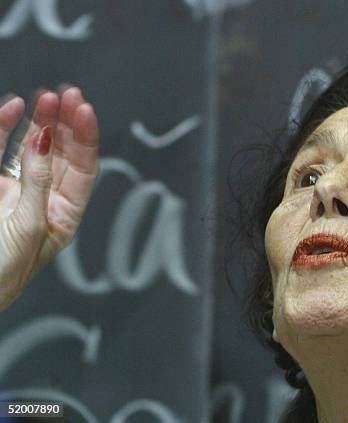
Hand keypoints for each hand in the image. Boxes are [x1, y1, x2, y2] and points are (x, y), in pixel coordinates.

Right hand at [0, 87, 98, 310]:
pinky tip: (15, 107)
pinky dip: (7, 130)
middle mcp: (45, 199)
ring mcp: (17, 191)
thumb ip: (37, 181)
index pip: (84, 168)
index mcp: (64, 214)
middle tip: (68, 95)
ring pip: (35, 149)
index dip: (85, 138)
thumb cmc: (3, 271)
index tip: (83, 110)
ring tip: (48, 96)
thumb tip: (44, 140)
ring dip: (42, 122)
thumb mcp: (28, 226)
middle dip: (66, 123)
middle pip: (63, 153)